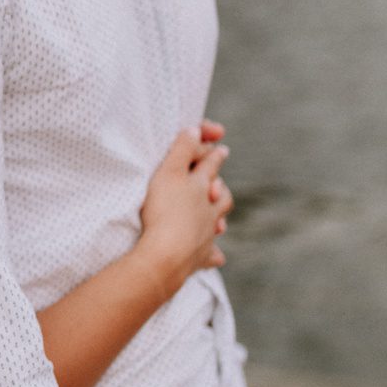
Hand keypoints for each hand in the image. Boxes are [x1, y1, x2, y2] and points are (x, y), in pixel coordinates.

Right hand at [136, 124, 234, 289]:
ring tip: (219, 217)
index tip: (222, 148)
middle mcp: (209, 209)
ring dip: (219, 217)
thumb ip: (182, 149)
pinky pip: (210, 255)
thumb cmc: (164, 210)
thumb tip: (195, 129)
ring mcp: (206, 234)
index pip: (211, 165)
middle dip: (220, 187)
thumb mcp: (168, 172)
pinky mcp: (200, 256)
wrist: (166, 254)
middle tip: (218, 184)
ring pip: (218, 222)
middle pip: (221, 195)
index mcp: (201, 186)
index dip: (215, 155)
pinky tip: (216, 257)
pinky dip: (213, 254)